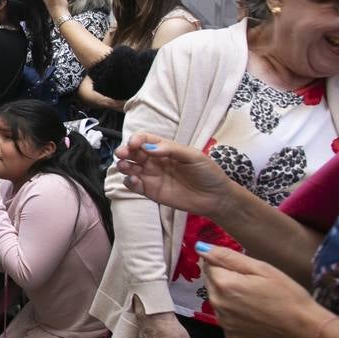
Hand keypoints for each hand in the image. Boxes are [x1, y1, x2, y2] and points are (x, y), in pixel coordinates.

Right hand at [114, 134, 235, 217]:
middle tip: (122, 154)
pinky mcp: (151, 191)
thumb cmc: (208, 173)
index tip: (134, 143)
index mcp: (164, 149)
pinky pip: (134, 185)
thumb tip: (149, 147)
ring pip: (130, 168)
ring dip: (123, 165)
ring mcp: (151, 176)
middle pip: (133, 153)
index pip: (145, 139)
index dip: (137, 139)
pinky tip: (134, 181)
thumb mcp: (194, 156)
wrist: (216, 198)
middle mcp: (155, 161)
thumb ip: (172, 150)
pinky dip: (129, 182)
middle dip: (124, 151)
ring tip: (125, 167)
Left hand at [200, 246, 326, 337]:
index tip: (246, 271)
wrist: (305, 331)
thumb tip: (200, 247)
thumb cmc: (287, 295)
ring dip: (229, 297)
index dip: (226, 264)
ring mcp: (223, 323)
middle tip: (253, 284)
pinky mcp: (231, 337)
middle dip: (226, 280)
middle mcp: (217, 304)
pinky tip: (255, 315)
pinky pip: (226, 319)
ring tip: (255, 300)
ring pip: (218, 301)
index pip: (209, 265)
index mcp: (223, 284)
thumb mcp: (262, 269)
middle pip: (211, 283)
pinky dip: (235, 315)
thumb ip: (228, 257)